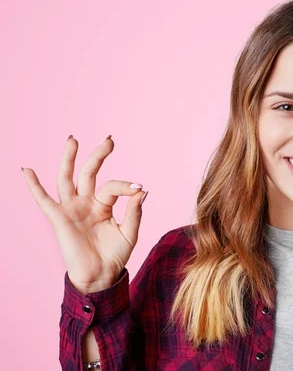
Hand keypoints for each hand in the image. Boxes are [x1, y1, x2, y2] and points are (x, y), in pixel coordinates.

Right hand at [22, 135, 147, 293]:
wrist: (101, 276)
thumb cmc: (115, 255)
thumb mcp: (129, 232)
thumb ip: (134, 212)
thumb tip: (141, 190)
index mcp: (103, 205)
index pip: (112, 187)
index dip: (126, 186)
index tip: (139, 188)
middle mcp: (86, 203)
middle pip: (88, 173)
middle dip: (98, 155)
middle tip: (109, 140)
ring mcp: (72, 210)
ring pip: (66, 179)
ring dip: (68, 159)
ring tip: (73, 139)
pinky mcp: (59, 219)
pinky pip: (44, 200)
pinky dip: (34, 186)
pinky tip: (27, 170)